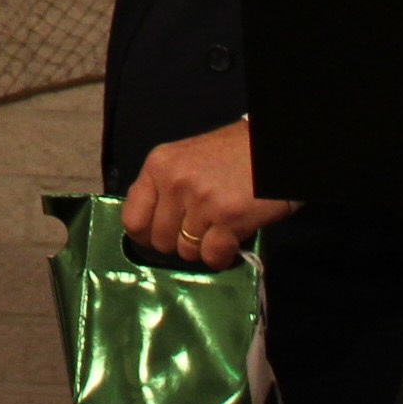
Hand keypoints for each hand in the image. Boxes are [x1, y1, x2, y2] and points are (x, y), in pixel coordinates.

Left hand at [122, 120, 294, 269]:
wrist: (270, 146)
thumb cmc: (227, 155)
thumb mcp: (183, 161)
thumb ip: (163, 189)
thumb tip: (146, 229)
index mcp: (158, 165)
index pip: (132, 218)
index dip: (144, 236)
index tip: (159, 239)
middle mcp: (174, 182)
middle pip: (159, 241)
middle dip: (177, 243)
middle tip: (197, 231)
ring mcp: (200, 200)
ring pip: (186, 252)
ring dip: (202, 248)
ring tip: (217, 228)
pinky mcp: (227, 218)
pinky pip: (212, 257)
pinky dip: (221, 256)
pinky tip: (230, 239)